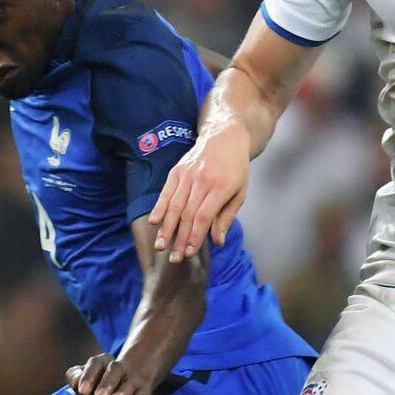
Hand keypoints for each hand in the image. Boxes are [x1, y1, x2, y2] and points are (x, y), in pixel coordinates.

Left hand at [66, 353, 151, 394]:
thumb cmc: (98, 387)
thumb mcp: (84, 381)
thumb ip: (74, 376)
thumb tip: (75, 379)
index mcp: (104, 363)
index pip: (96, 363)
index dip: (89, 375)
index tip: (82, 390)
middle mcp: (120, 369)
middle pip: (116, 369)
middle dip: (108, 382)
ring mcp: (133, 381)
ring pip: (130, 382)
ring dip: (124, 390)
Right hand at [147, 124, 249, 262]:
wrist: (225, 137)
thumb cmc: (235, 168)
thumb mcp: (240, 192)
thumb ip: (227, 217)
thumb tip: (218, 241)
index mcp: (221, 187)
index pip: (204, 216)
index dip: (195, 236)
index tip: (188, 253)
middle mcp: (202, 180)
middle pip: (187, 214)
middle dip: (179, 238)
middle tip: (173, 258)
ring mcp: (188, 174)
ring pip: (174, 205)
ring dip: (166, 228)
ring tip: (161, 246)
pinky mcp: (177, 170)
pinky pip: (166, 191)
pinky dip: (159, 207)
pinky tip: (154, 222)